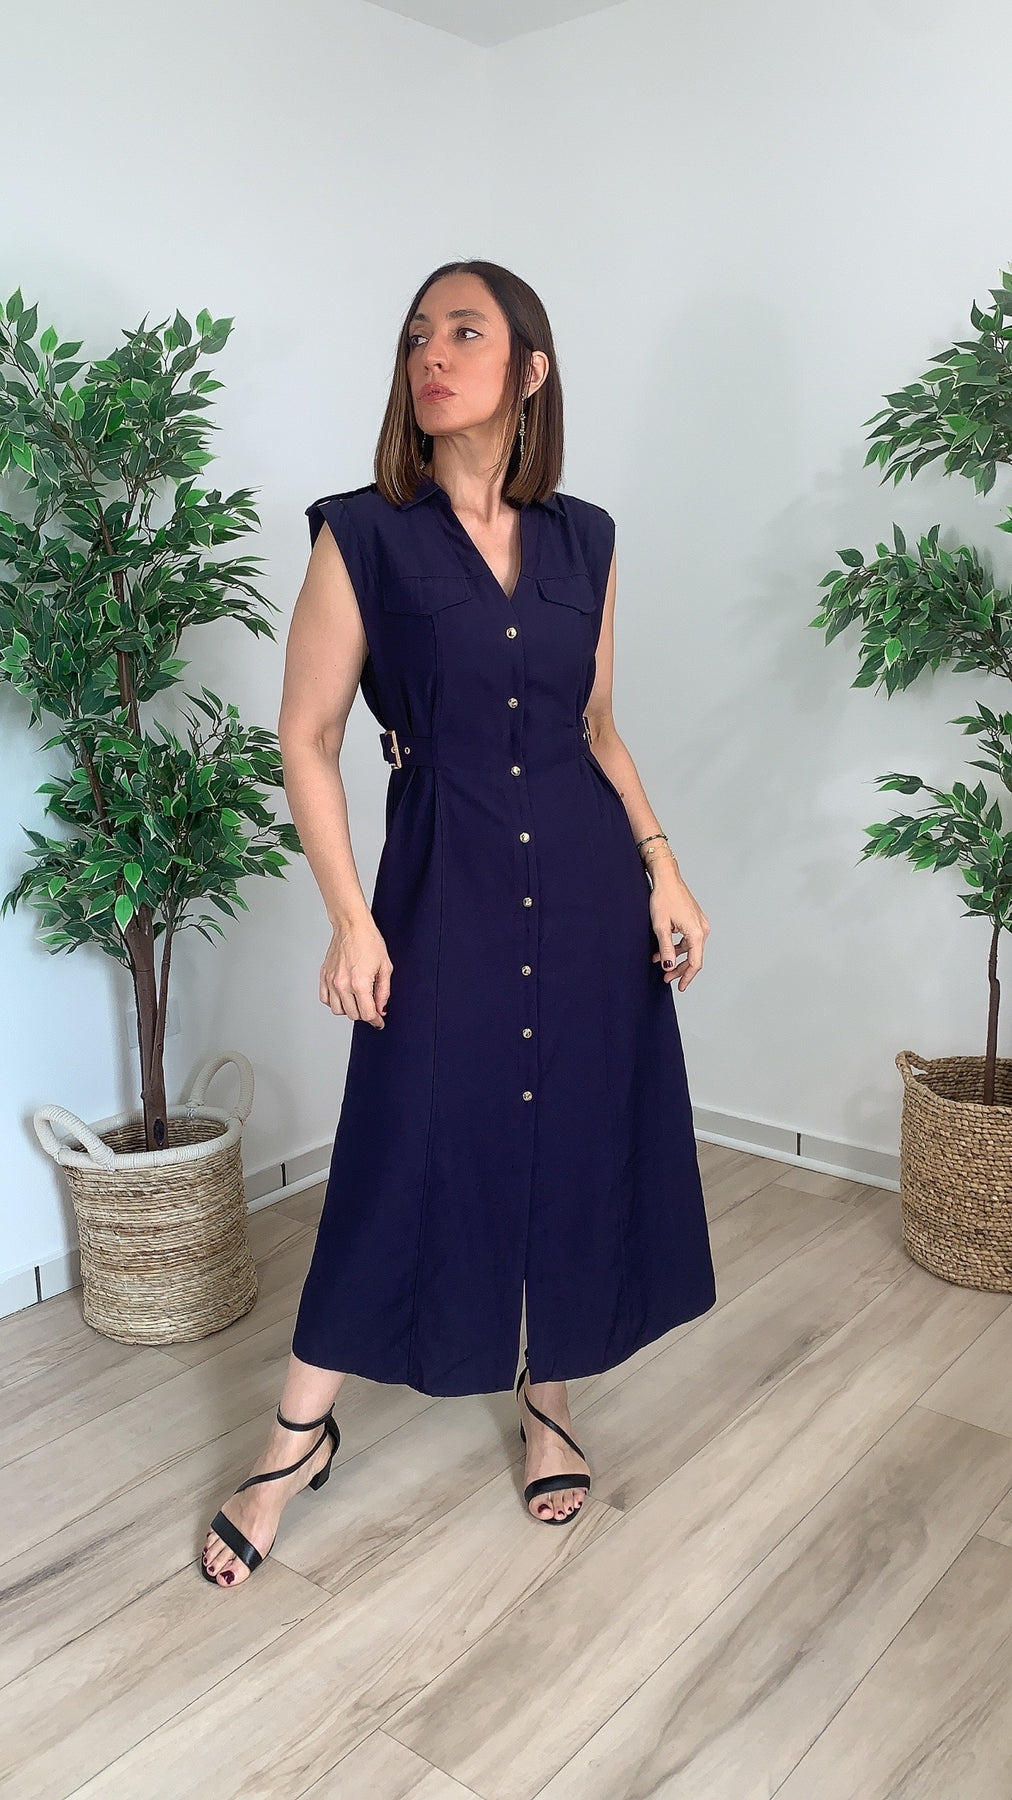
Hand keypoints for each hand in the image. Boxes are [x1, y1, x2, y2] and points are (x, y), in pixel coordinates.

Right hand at [320, 916, 391, 1026]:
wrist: (352, 925)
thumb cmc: (369, 941)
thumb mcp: (385, 967)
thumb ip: (384, 992)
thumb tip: (381, 1009)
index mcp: (360, 983)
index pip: (367, 1014)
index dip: (376, 1020)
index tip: (379, 1021)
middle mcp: (343, 985)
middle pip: (353, 1015)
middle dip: (365, 1014)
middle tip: (371, 1007)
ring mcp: (331, 981)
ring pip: (338, 1010)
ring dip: (349, 1009)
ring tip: (357, 1000)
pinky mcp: (324, 976)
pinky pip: (325, 999)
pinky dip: (334, 1002)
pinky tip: (343, 996)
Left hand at [647, 862, 708, 989]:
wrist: (667, 879)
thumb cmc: (664, 898)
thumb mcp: (661, 927)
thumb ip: (666, 949)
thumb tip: (668, 966)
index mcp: (696, 932)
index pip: (695, 962)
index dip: (687, 977)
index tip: (680, 986)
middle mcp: (703, 929)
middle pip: (694, 957)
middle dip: (680, 969)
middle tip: (666, 978)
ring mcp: (700, 924)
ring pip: (691, 949)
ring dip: (676, 957)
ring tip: (659, 963)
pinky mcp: (695, 920)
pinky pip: (689, 939)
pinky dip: (677, 946)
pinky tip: (664, 949)